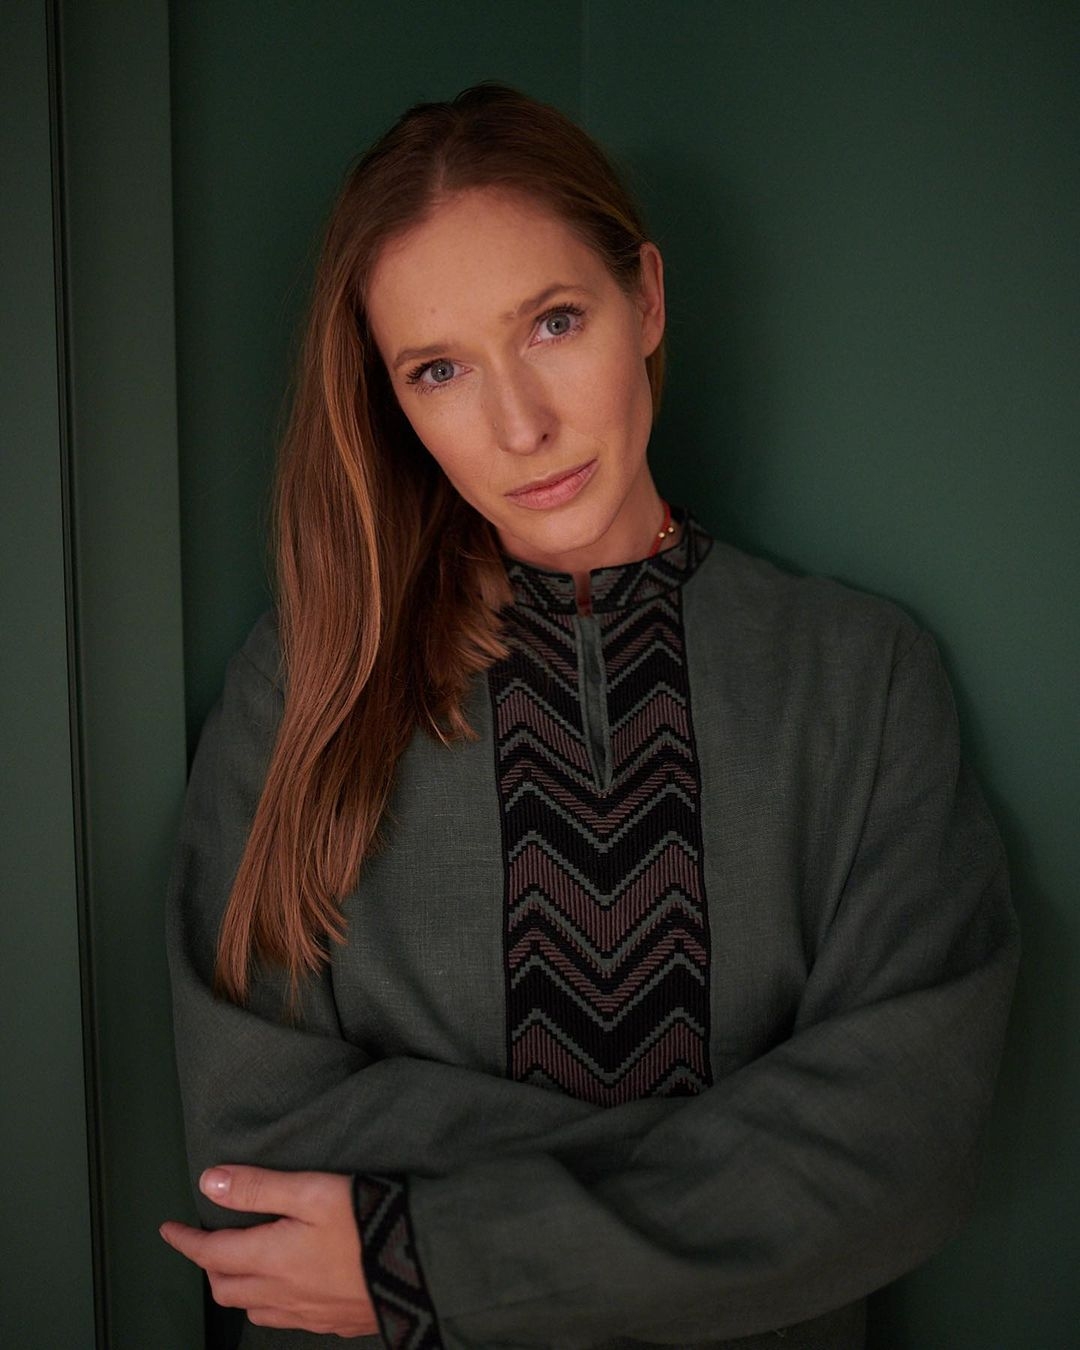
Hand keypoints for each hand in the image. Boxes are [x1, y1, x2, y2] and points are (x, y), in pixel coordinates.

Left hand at [160, 1165, 378, 1336]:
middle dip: (208, 1267)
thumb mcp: (312, 1190)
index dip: (186, 1242)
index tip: (168, 1230)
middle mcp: (283, 1293)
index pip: (212, 1253)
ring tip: (240, 1266)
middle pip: (227, 1288)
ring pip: (254, 1309)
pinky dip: (271, 1303)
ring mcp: (309, 1313)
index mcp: (272, 1258)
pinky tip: (286, 1289)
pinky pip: (286, 1320)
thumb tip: (209, 1182)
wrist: (423, 1264)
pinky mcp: (334, 1321)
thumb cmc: (369, 1221)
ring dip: (237, 1288)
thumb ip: (259, 1186)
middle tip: (204, 1244)